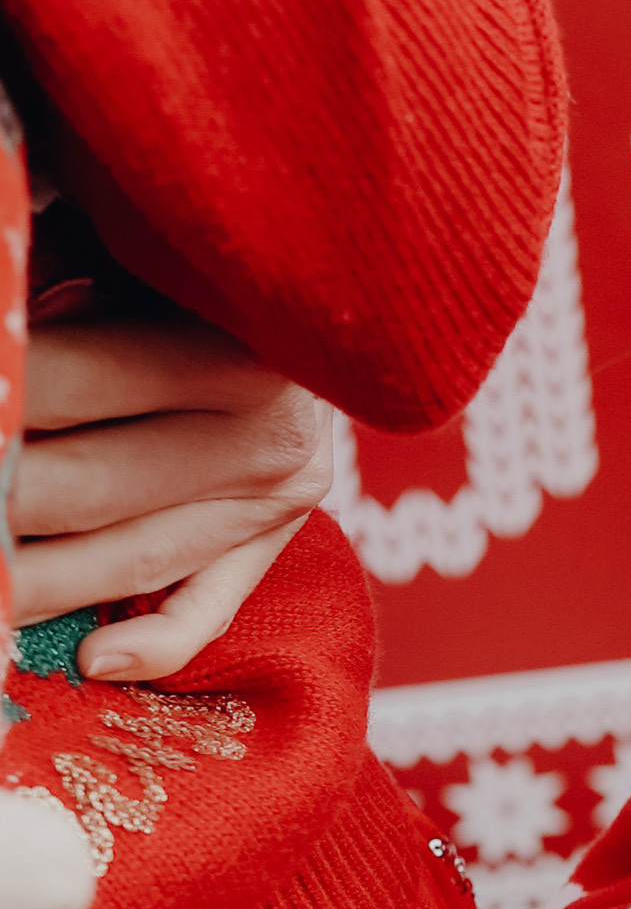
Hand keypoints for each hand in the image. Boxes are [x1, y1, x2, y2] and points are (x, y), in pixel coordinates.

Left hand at [15, 302, 332, 680]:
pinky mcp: (271, 541)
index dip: (0, 396)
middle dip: (0, 499)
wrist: (320, 301)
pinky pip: (208, 611)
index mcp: (227, 348)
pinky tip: (88, 659)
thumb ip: (67, 277)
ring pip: (132, 561)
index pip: (65, 384)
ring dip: (32, 581)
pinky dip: (151, 646)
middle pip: (85, 489)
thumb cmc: (196, 265)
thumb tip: (5, 318)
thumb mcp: (135, 248)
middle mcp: (264, 437)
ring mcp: (273, 502)